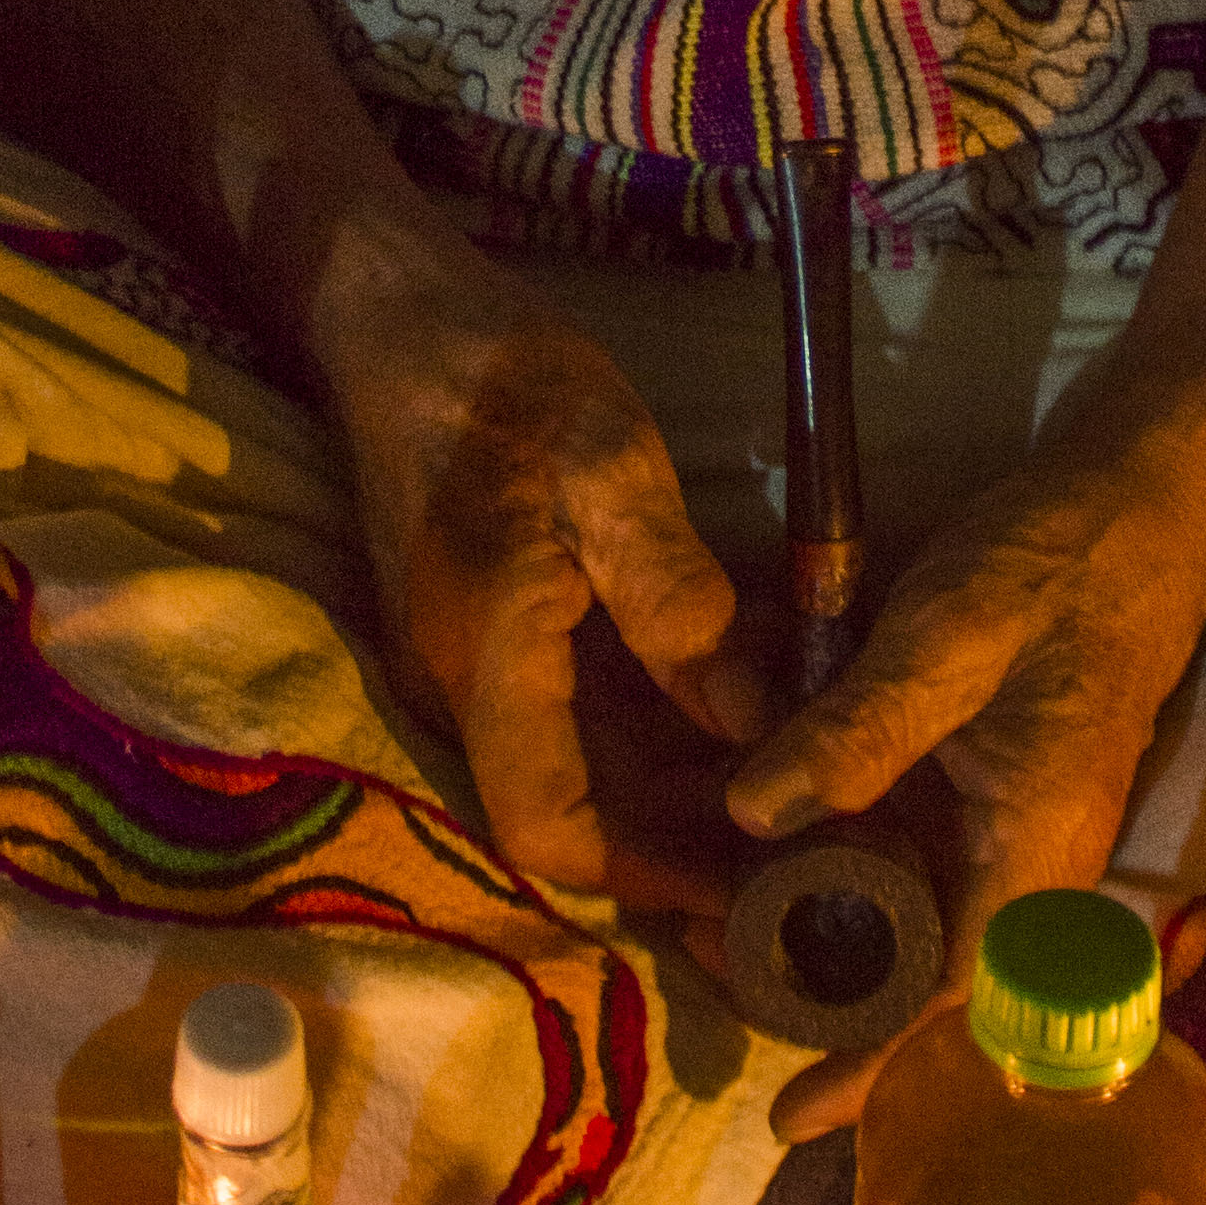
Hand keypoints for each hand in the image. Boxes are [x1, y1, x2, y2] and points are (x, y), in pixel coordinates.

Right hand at [314, 248, 758, 918]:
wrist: (400, 322)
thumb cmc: (504, 382)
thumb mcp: (610, 469)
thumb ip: (677, 602)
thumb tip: (749, 723)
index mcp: (488, 658)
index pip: (550, 829)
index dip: (650, 874)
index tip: (748, 882)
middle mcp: (464, 688)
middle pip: (575, 813)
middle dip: (684, 838)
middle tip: (804, 838)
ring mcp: (469, 665)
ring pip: (580, 768)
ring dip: (676, 779)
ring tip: (792, 774)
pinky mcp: (488, 635)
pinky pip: (573, 714)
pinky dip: (653, 721)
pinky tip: (739, 696)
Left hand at [719, 424, 1205, 1137]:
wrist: (1144, 499)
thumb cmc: (1060, 563)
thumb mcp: (947, 634)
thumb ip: (857, 730)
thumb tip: (750, 817)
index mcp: (1035, 847)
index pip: (957, 1005)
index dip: (872, 1068)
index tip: (788, 1119)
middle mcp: (1031, 861)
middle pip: (925, 978)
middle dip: (818, 993)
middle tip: (705, 960)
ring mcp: (1015, 827)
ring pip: (915, 919)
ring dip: (821, 923)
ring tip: (711, 904)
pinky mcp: (997, 789)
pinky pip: (917, 856)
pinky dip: (843, 856)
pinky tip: (769, 823)